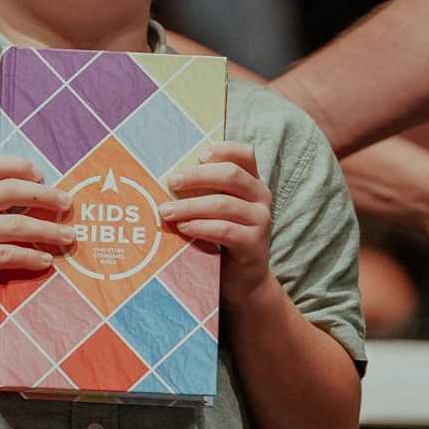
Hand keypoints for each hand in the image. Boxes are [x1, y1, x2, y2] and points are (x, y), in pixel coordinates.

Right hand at [0, 156, 72, 315]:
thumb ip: (4, 205)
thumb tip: (54, 196)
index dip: (16, 165)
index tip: (41, 174)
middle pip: (9, 191)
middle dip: (44, 195)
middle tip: (68, 204)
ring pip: (14, 225)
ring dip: (47, 230)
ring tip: (68, 236)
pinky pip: (8, 254)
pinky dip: (31, 256)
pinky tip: (47, 260)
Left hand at [162, 142, 274, 300]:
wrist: (244, 279)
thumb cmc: (223, 238)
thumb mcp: (218, 209)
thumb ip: (206, 191)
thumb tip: (171, 176)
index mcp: (252, 182)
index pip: (245, 154)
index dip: (223, 150)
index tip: (198, 156)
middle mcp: (261, 196)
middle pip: (231, 174)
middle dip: (197, 176)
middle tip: (171, 182)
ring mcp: (261, 219)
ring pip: (223, 203)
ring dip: (190, 206)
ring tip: (167, 211)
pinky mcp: (254, 242)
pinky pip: (224, 229)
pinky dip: (200, 226)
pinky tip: (183, 227)